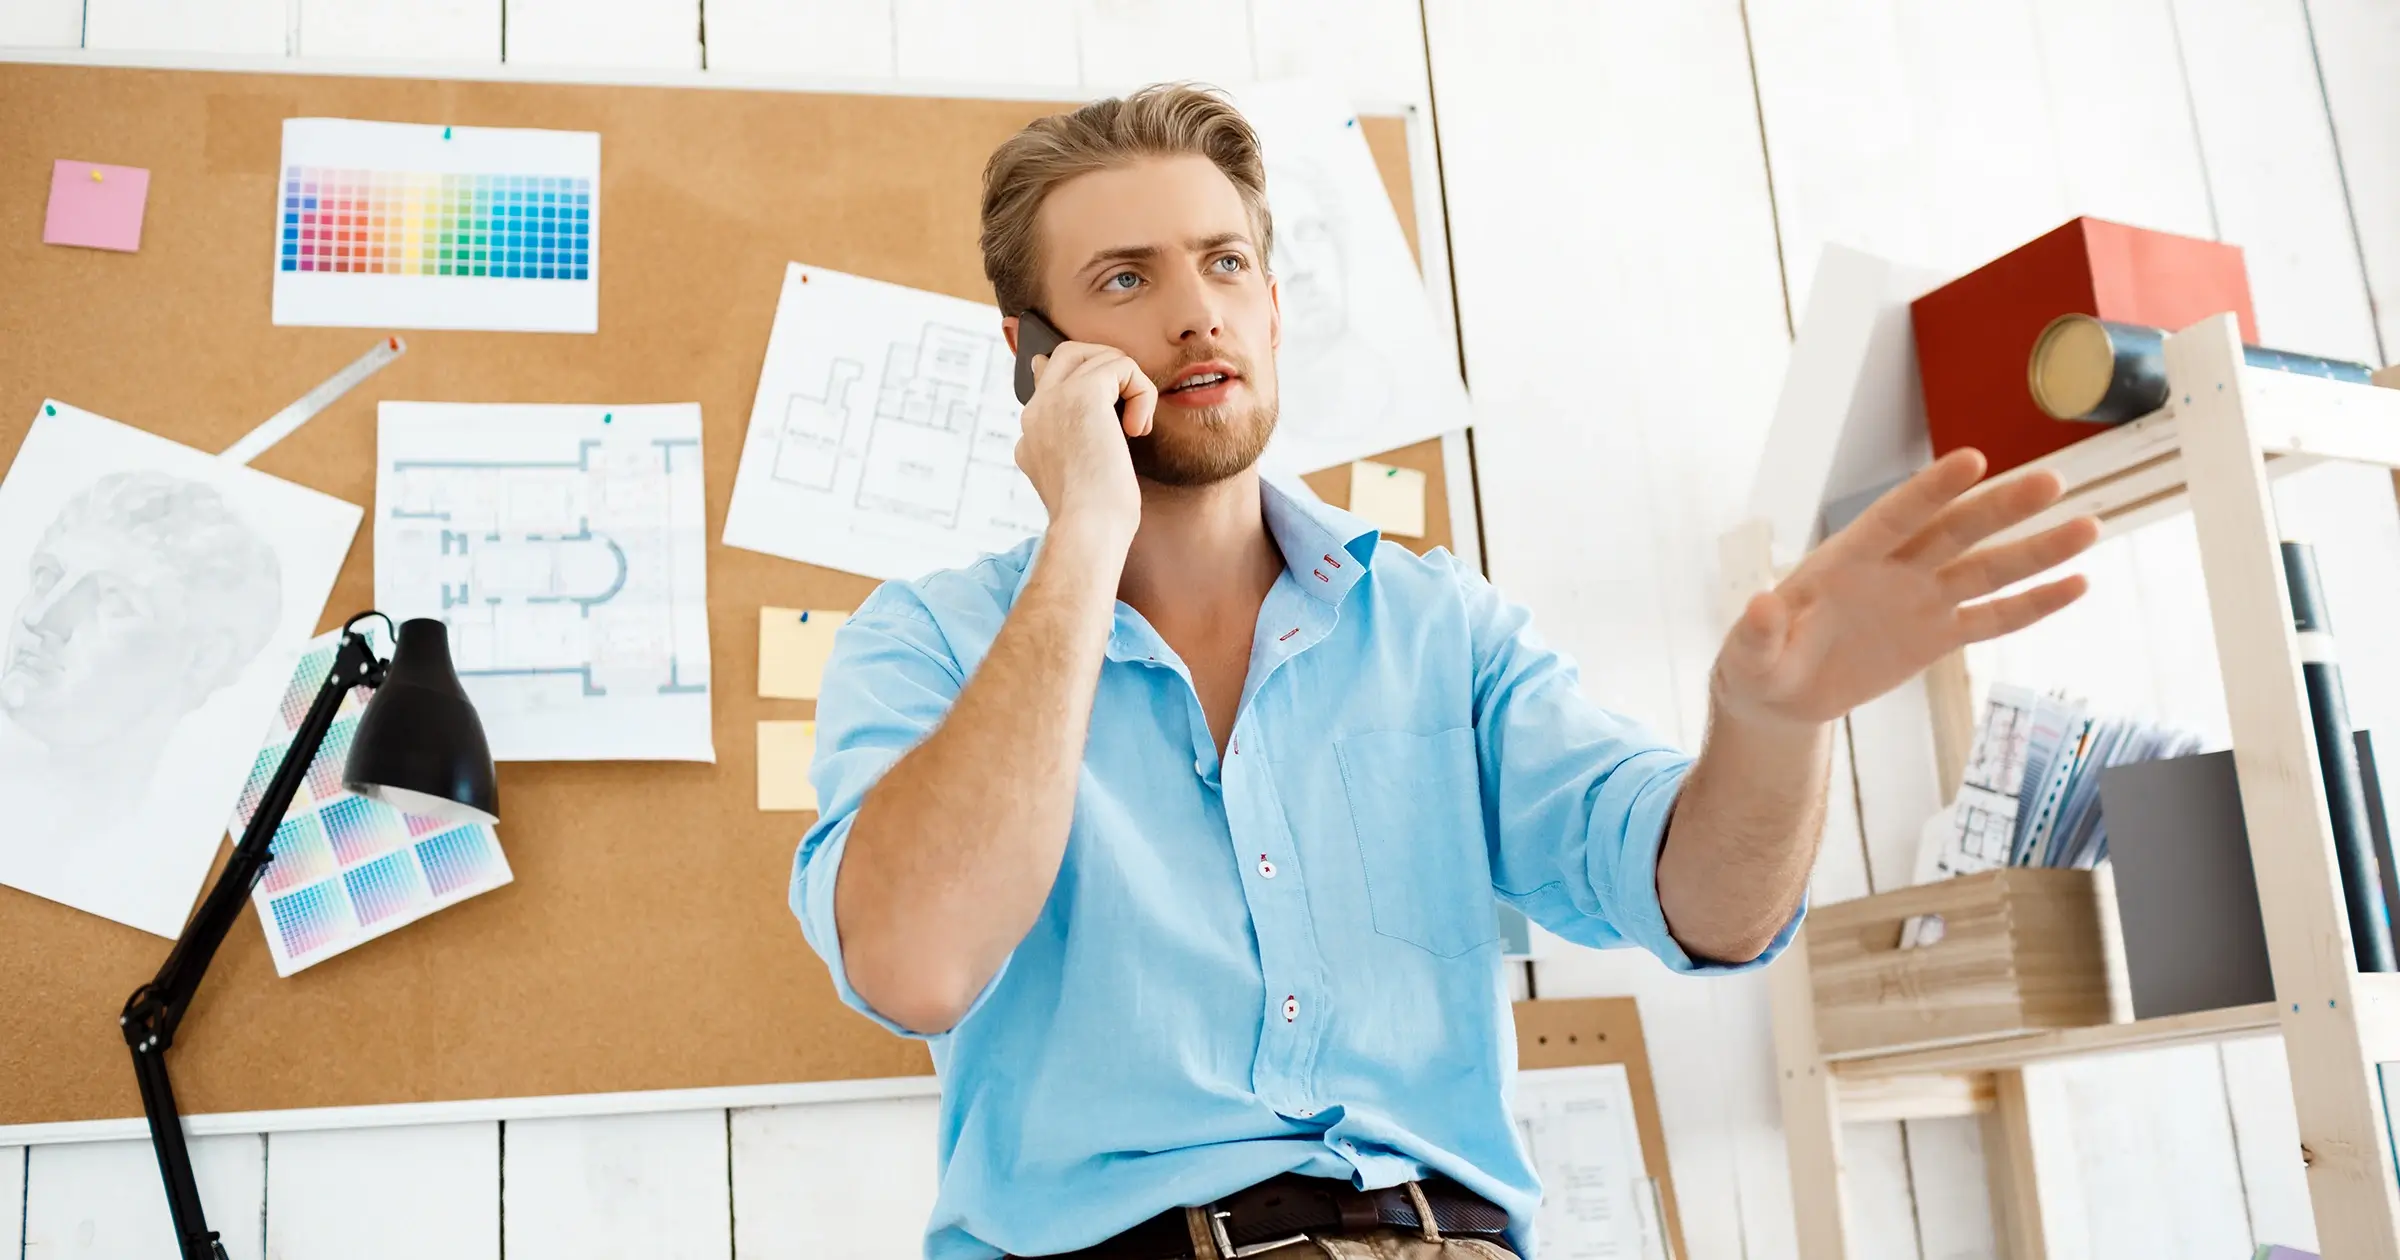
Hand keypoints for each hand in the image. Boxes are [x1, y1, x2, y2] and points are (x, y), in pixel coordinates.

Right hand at [1016, 341, 1157, 549]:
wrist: (1089, 531)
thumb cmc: (1095, 517)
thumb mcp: (1082, 474)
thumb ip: (1077, 437)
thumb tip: (1094, 410)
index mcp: (1031, 434)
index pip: (1049, 380)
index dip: (1087, 388)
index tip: (1106, 421)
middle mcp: (1035, 412)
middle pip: (1069, 353)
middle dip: (1109, 371)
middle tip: (1128, 412)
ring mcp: (1054, 399)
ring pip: (1100, 356)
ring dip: (1131, 387)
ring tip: (1135, 429)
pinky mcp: (1082, 393)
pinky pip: (1122, 366)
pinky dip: (1142, 394)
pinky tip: (1138, 430)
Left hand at [1715, 448, 2100, 727]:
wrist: (1780, 695)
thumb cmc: (1759, 662)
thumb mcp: (1750, 655)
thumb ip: (1759, 632)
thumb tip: (1761, 605)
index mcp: (1845, 560)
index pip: (1895, 517)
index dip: (1932, 490)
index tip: (1974, 459)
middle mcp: (1893, 570)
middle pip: (1955, 532)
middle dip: (2001, 508)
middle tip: (2052, 480)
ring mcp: (1920, 600)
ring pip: (1986, 569)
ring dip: (2036, 551)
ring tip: (2090, 525)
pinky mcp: (1936, 636)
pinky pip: (1991, 619)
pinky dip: (2032, 605)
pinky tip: (2076, 584)